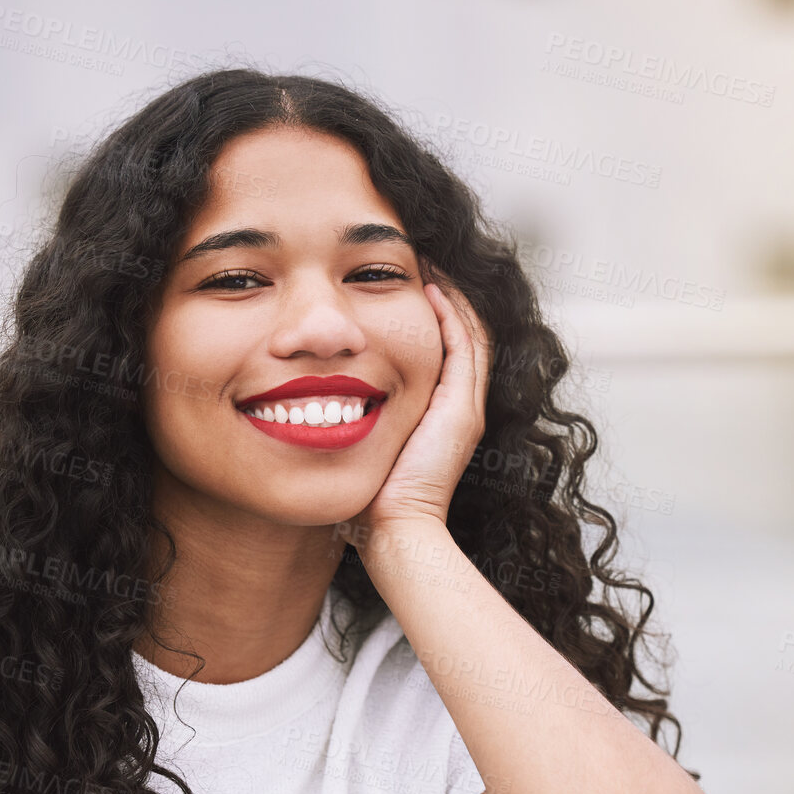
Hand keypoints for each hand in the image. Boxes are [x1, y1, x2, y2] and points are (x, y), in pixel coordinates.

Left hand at [351, 268, 490, 539]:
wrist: (397, 528)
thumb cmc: (373, 500)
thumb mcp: (368, 449)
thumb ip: (360, 423)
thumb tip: (325, 405)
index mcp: (441, 417)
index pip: (445, 352)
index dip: (431, 317)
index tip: (405, 287)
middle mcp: (460, 407)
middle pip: (463, 336)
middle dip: (444, 299)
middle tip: (421, 264)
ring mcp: (465, 406)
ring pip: (469, 334)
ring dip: (449, 297)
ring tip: (426, 266)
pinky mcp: (461, 406)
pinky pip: (462, 345)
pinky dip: (449, 314)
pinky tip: (428, 289)